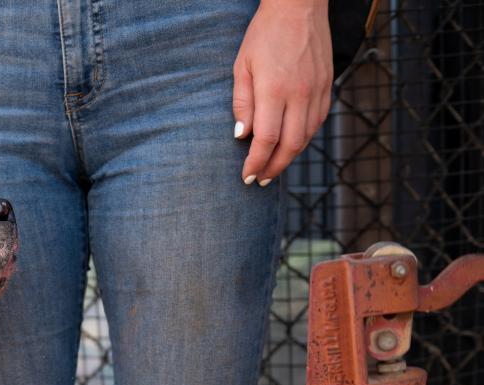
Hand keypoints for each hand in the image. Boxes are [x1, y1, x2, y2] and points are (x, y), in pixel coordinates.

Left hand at [233, 0, 332, 185]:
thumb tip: (242, 136)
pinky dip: (304, 139)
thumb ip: (242, 103)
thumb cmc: (264, 35)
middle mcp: (300, 94)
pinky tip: (291, 145)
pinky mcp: (328, 86)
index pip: (266, 139)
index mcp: (274, 90)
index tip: (247, 177)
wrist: (299, 6)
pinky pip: (318, 122)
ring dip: (289, 157)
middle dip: (273, 168)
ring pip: (306, 137)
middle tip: (260, 181)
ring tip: (273, 168)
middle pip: (290, 145)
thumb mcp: (242, 66)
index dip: (256, 162)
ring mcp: (317, 91)